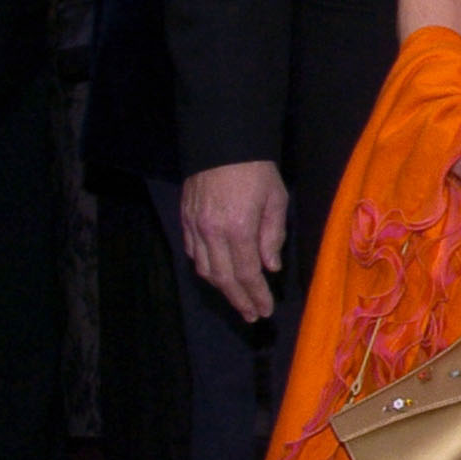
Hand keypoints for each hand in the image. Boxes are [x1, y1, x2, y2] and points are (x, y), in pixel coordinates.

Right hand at [183, 160, 289, 322]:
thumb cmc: (257, 170)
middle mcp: (211, 233)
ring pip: (204, 268)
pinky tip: (218, 274)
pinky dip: (205, 267)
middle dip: (238, 300)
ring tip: (238, 300)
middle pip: (223, 278)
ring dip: (221, 288)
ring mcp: (194, 227)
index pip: (246, 273)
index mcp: (238, 229)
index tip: (265, 310)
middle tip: (252, 315)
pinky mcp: (185, 220)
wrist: (222, 144)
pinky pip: (193, 252)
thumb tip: (270, 267)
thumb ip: (273, 236)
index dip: (255, 295)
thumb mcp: (276, 200)